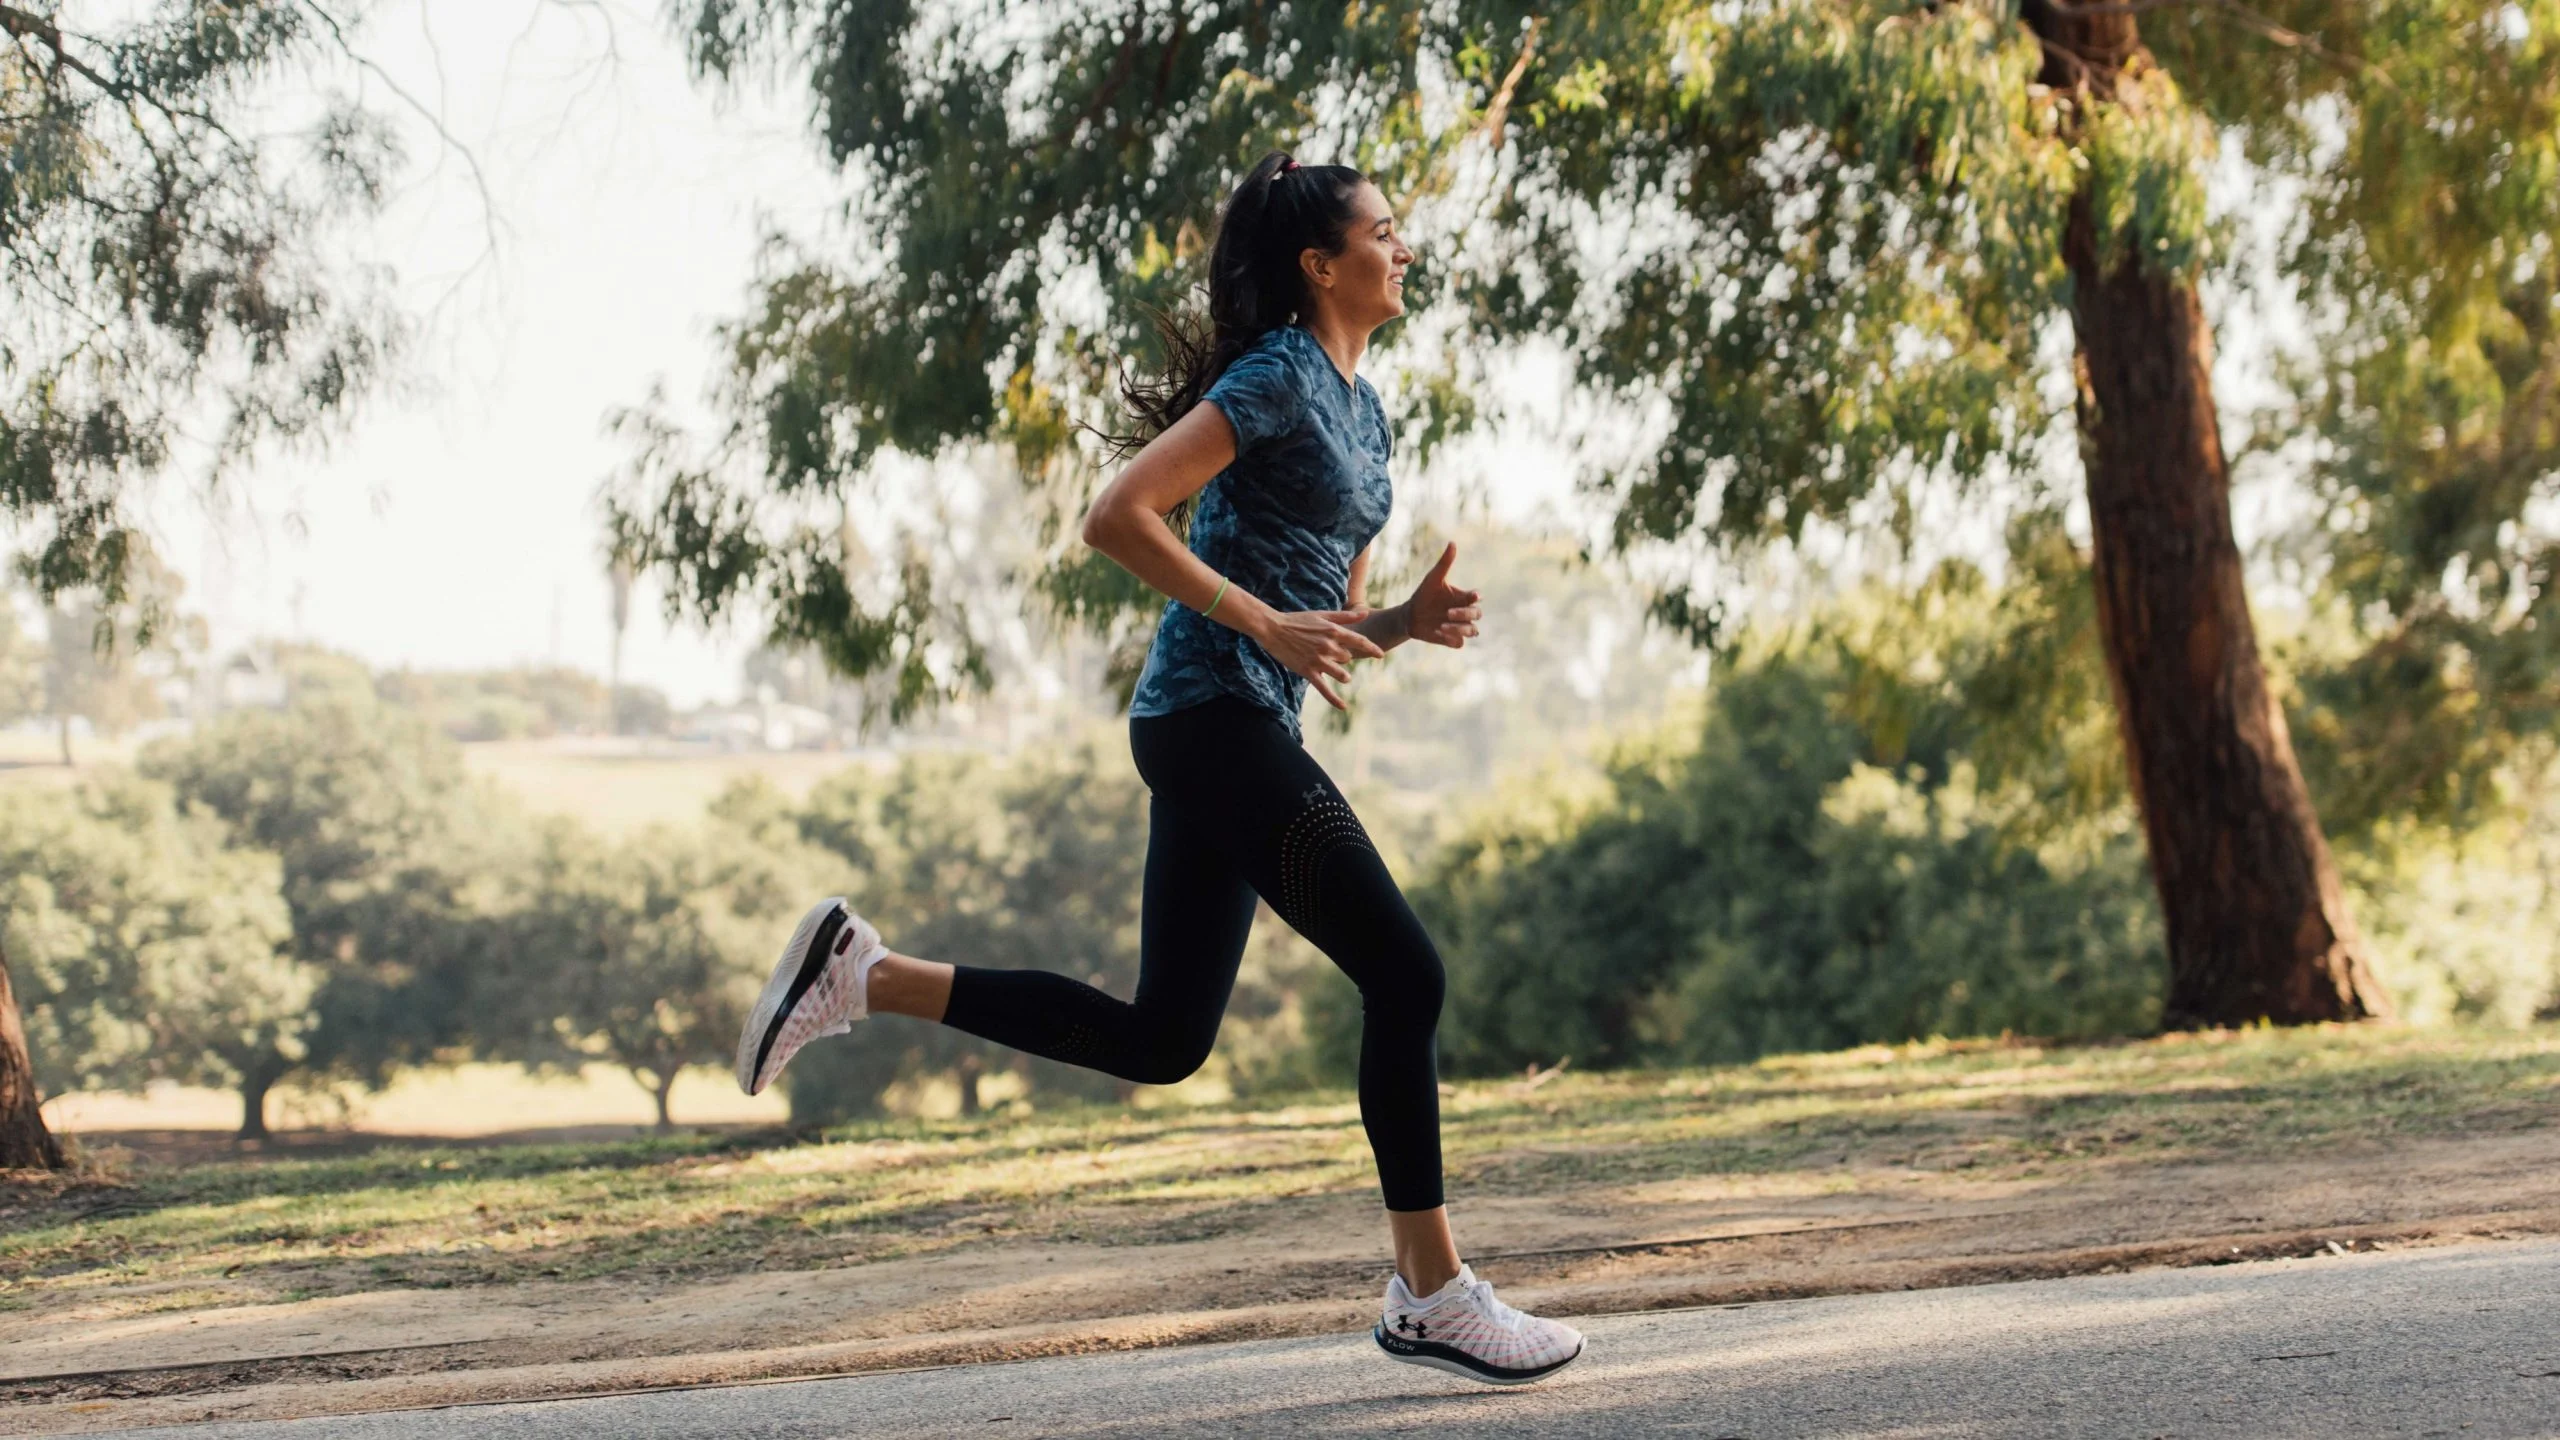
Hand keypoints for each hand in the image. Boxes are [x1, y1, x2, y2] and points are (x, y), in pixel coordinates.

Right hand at [1255, 606, 1387, 710]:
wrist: (1273, 629)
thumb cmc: (1297, 620)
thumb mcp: (1322, 615)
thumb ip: (1345, 616)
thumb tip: (1365, 613)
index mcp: (1333, 631)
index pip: (1359, 641)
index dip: (1372, 649)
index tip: (1381, 656)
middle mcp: (1329, 646)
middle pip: (1348, 658)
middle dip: (1343, 658)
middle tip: (1331, 653)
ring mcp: (1319, 660)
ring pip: (1342, 675)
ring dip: (1343, 675)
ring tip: (1339, 674)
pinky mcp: (1308, 671)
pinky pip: (1324, 689)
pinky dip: (1334, 699)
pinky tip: (1343, 707)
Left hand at [1405, 542, 1481, 647]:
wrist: (1410, 614)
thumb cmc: (1424, 593)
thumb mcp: (1433, 578)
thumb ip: (1445, 562)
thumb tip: (1452, 543)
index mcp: (1463, 598)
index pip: (1476, 598)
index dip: (1475, 598)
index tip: (1472, 596)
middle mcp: (1464, 613)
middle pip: (1476, 615)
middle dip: (1465, 614)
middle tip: (1449, 612)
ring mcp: (1459, 627)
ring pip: (1472, 631)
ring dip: (1460, 629)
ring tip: (1443, 625)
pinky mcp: (1451, 639)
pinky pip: (1459, 643)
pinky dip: (1452, 640)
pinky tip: (1440, 634)